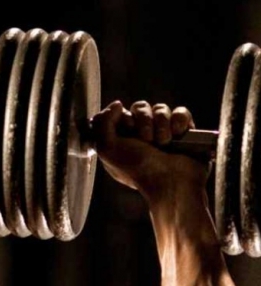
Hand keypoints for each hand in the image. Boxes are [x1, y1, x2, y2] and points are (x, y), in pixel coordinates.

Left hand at [91, 100, 208, 200]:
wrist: (170, 181)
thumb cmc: (137, 169)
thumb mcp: (107, 149)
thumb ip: (102, 123)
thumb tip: (116, 104)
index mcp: (122, 140)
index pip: (120, 113)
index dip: (124, 117)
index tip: (128, 129)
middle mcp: (141, 136)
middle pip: (140, 107)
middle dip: (143, 120)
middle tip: (146, 140)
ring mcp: (164, 132)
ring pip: (161, 108)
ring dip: (161, 123)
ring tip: (163, 143)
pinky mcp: (184, 132)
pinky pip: (181, 112)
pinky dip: (179, 120)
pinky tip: (177, 133)